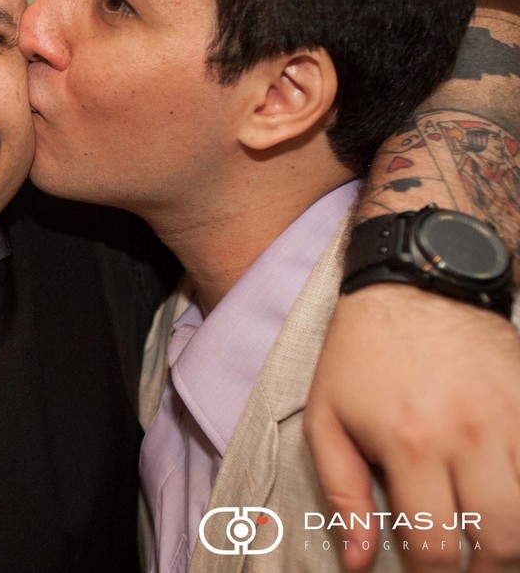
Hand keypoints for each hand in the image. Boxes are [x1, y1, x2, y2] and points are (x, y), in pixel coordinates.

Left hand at [306, 285, 519, 572]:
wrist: (414, 283)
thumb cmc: (360, 354)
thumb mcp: (326, 418)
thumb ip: (342, 493)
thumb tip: (357, 560)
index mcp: (410, 443)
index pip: (436, 545)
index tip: (425, 571)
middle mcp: (468, 436)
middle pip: (502, 541)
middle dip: (486, 569)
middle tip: (467, 565)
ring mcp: (509, 419)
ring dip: (515, 540)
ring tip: (493, 545)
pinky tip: (511, 502)